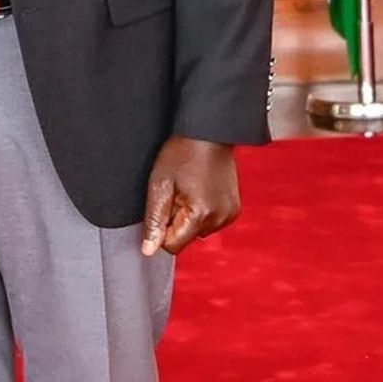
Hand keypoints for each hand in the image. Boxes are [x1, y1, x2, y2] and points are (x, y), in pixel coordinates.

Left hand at [140, 135, 239, 255]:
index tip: (164, 205)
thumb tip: (149, 250)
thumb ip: (154, 220)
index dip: (162, 229)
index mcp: (200, 215)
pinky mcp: (234, 210)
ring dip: (189, 216)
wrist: (208, 133)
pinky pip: (211, 221)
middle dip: (176, 220)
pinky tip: (200, 190)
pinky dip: (202, 211)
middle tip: (177, 192)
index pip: (172, 246)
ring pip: (198, 231)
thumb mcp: (159, 184)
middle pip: (186, 238)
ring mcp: (229, 215)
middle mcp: (219, 219)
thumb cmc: (182, 153)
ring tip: (189, 188)